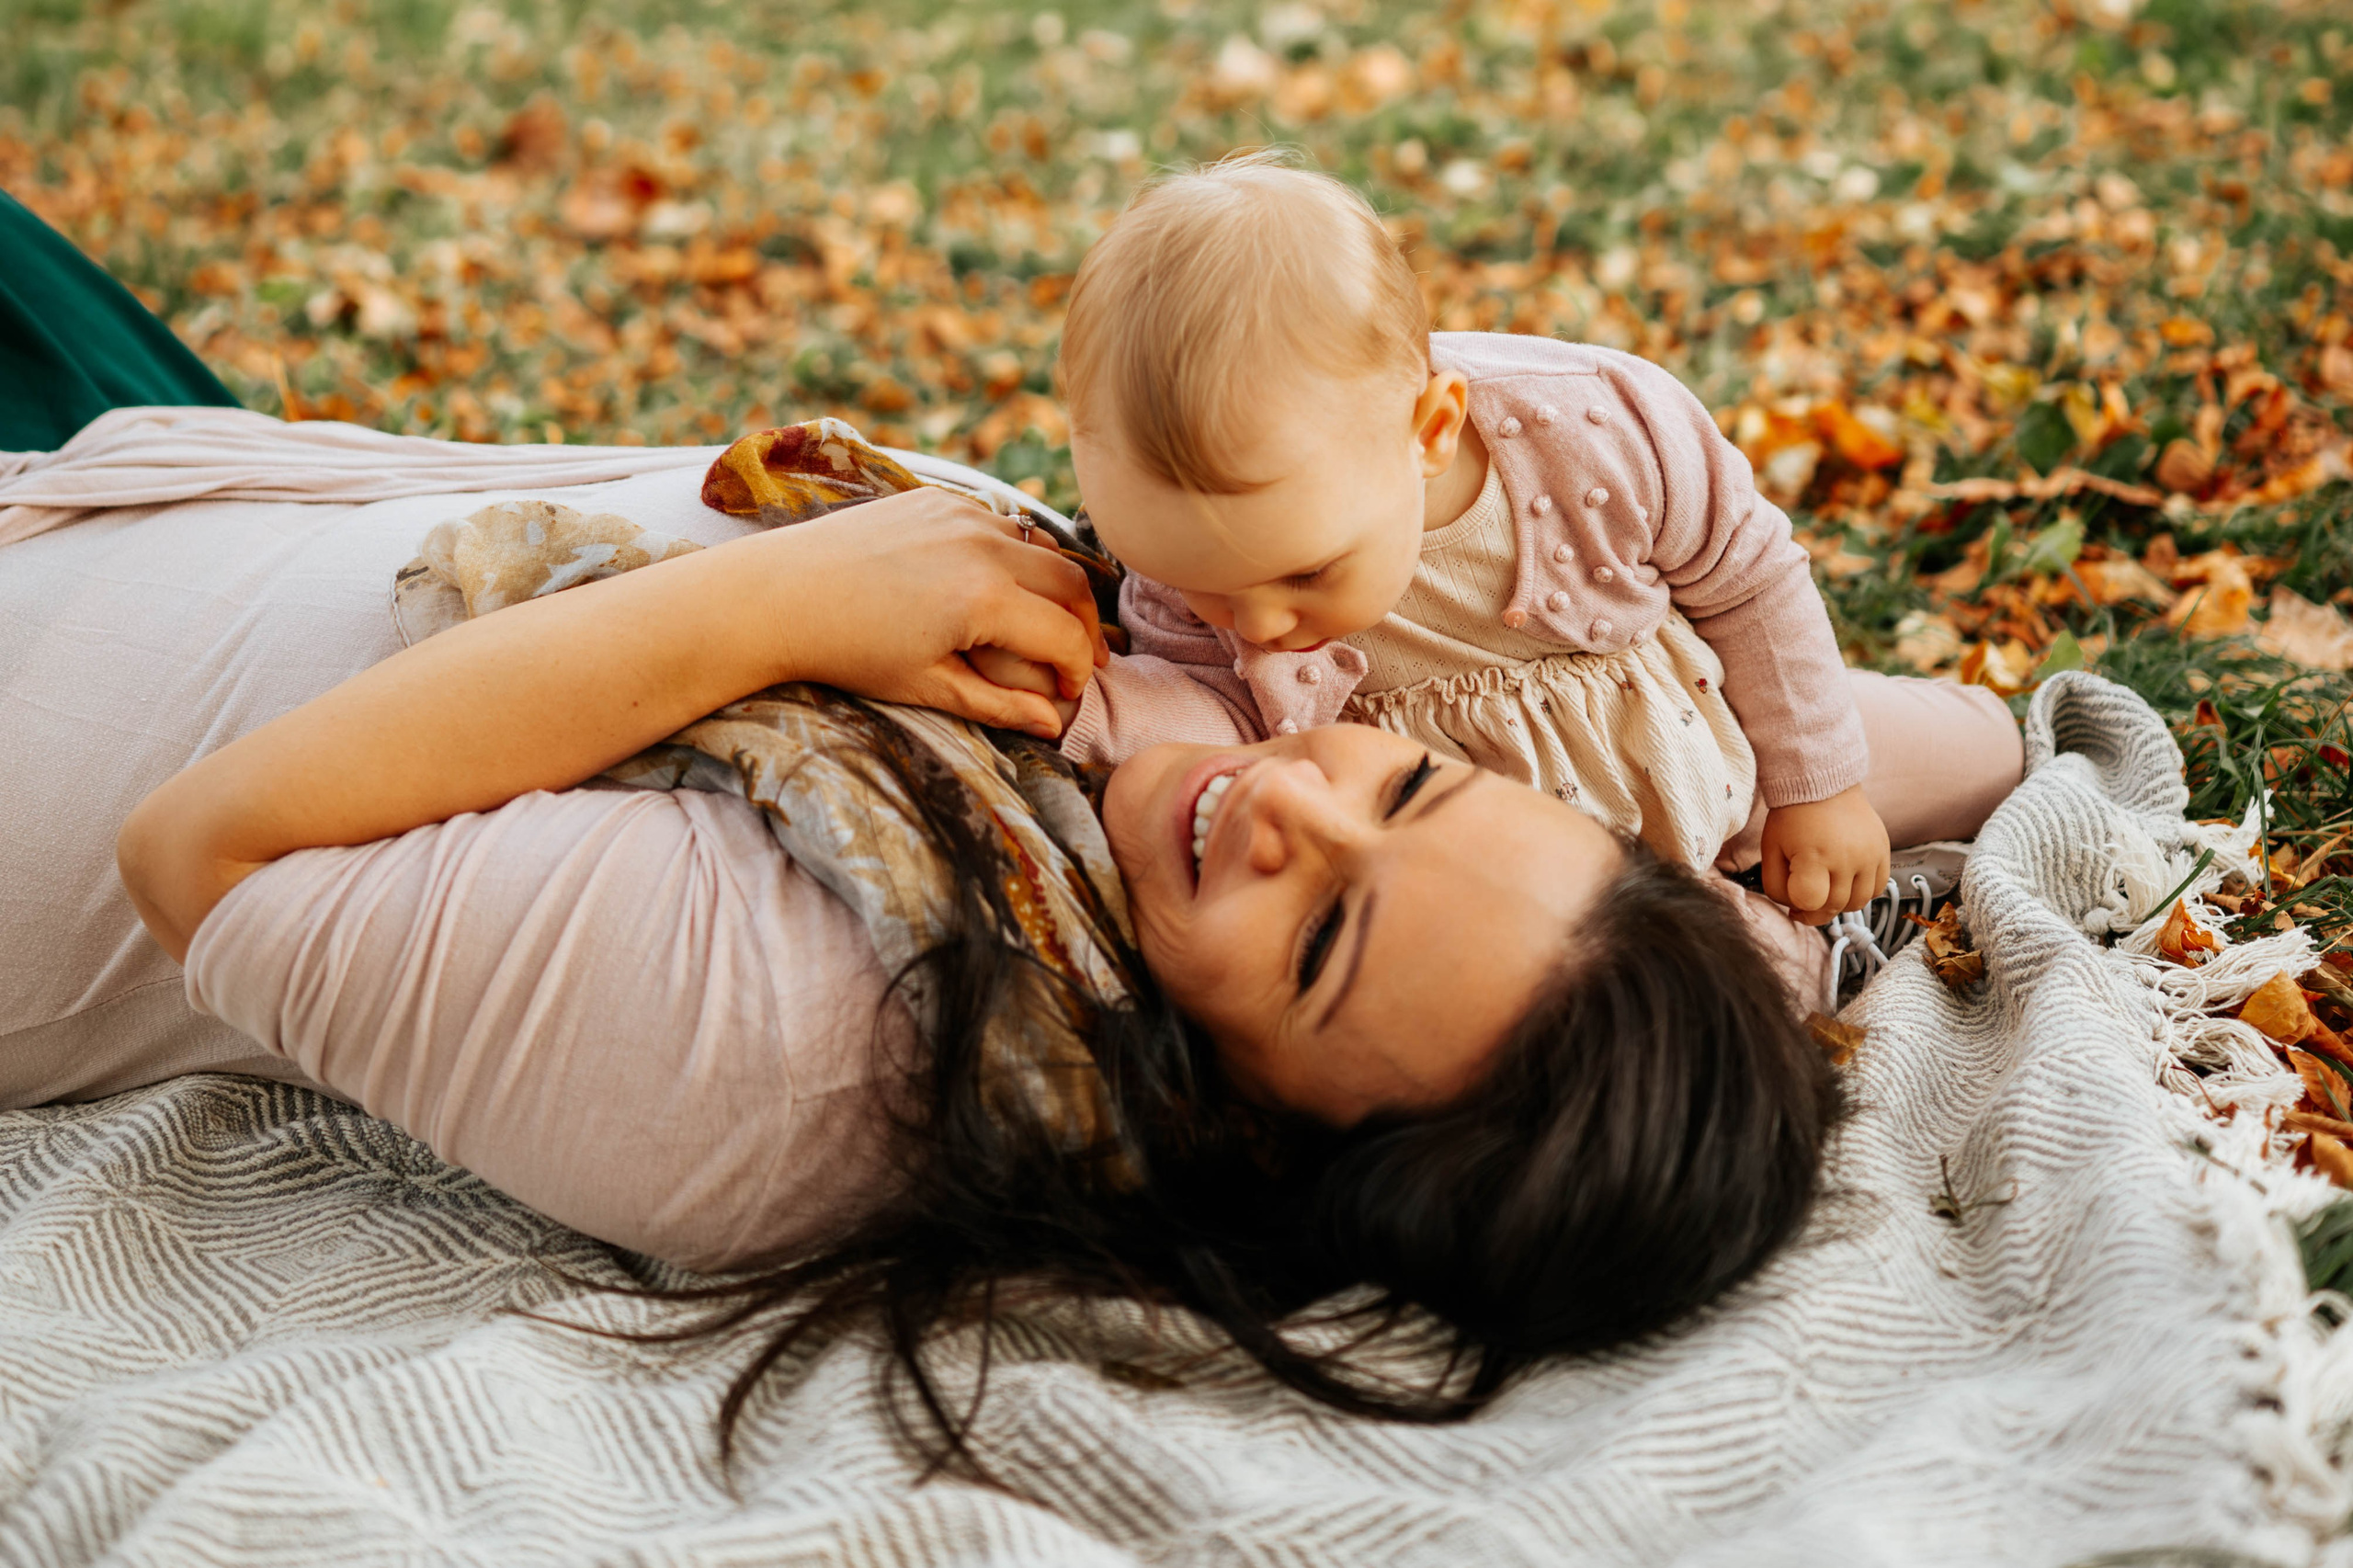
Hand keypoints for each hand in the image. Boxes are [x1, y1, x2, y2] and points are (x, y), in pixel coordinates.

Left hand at [762, 488, 1107, 736]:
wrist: (780, 596)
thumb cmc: (848, 651)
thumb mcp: (927, 687)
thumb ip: (998, 704)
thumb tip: (1053, 724)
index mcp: (984, 600)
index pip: (1065, 636)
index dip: (1078, 671)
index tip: (1070, 693)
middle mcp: (982, 547)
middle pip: (1072, 582)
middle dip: (1085, 626)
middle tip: (1081, 658)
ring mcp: (961, 514)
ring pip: (1042, 546)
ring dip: (1057, 586)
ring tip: (1051, 622)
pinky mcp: (938, 498)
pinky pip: (1002, 523)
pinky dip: (1018, 555)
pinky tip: (1005, 585)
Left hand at [1758, 786, 1890, 925]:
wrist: (1823, 785)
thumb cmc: (1793, 817)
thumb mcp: (1771, 850)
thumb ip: (1776, 886)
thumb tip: (1795, 907)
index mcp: (1814, 855)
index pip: (1811, 901)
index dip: (1799, 906)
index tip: (1793, 900)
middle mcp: (1847, 857)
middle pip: (1835, 906)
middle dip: (1816, 911)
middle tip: (1806, 900)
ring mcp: (1869, 855)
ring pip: (1858, 903)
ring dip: (1839, 904)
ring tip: (1826, 888)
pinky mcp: (1883, 851)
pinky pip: (1877, 888)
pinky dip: (1861, 892)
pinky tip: (1845, 880)